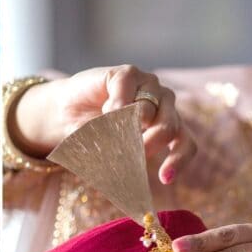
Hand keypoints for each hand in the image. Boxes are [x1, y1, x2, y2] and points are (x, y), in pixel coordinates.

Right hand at [11, 66, 190, 192]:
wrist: (66, 113)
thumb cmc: (94, 136)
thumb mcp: (114, 153)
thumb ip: (128, 161)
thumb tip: (134, 177)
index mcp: (167, 126)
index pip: (185, 143)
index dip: (178, 160)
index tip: (164, 178)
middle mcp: (164, 104)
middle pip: (169, 127)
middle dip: (151, 144)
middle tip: (132, 152)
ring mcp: (149, 86)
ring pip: (147, 111)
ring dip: (126, 126)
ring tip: (108, 129)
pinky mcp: (128, 73)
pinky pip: (126, 92)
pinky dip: (113, 107)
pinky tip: (104, 112)